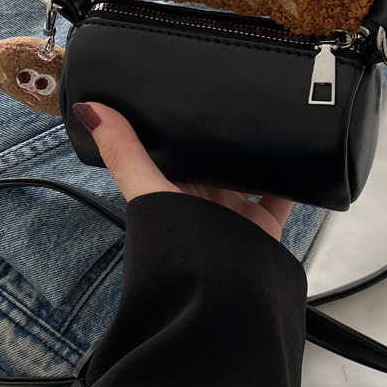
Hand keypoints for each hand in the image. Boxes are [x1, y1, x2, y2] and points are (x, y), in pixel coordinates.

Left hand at [72, 102, 293, 240]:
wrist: (219, 296)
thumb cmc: (175, 250)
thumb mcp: (147, 191)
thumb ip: (124, 153)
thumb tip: (89, 109)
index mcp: (170, 190)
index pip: (174, 150)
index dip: (178, 123)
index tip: (186, 90)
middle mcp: (201, 201)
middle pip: (214, 160)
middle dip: (223, 134)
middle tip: (236, 93)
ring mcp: (233, 213)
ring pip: (248, 173)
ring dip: (255, 152)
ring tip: (268, 114)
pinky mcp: (262, 225)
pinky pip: (281, 196)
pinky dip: (290, 179)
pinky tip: (297, 153)